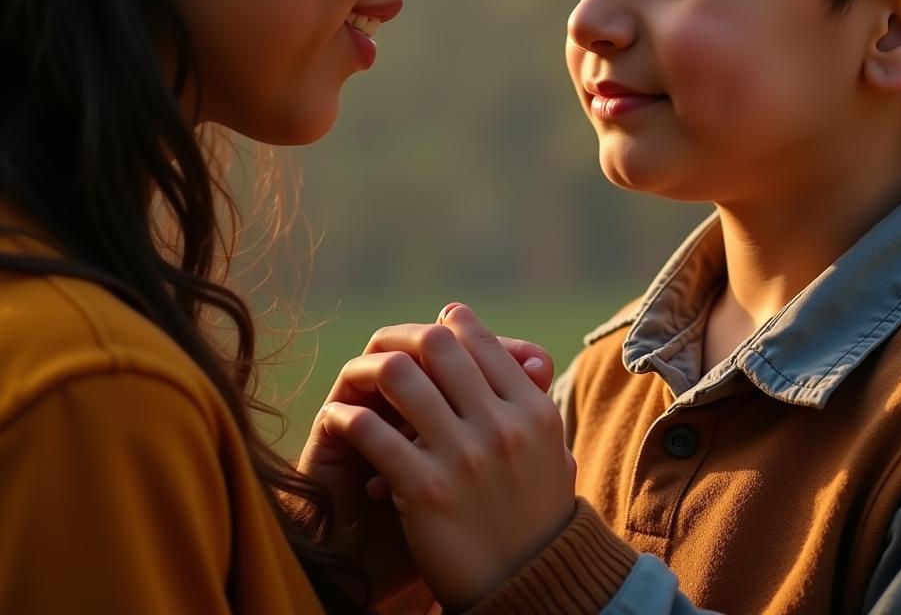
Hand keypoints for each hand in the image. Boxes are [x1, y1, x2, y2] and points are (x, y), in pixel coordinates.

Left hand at [320, 304, 576, 609]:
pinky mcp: (424, 491)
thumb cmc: (536, 514)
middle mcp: (501, 427)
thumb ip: (529, 398)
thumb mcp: (549, 449)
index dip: (452, 325)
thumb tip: (519, 350)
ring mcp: (463, 457)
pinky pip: (371, 431)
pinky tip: (338, 420)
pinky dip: (347, 418)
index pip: (481, 342)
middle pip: (439, 346)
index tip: (436, 326)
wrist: (531, 588)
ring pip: (401, 377)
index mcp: (533, 412)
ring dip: (373, 372)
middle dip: (407, 339)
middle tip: (388, 347)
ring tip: (360, 381)